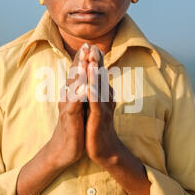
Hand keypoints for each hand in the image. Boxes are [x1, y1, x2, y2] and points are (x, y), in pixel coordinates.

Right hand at [48, 44, 89, 168]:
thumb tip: (89, 82)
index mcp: (72, 95)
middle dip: (80, 60)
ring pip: (73, 87)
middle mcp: (68, 98)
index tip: (89, 44)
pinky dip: (78, 95)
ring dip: (78, 73)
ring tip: (84, 60)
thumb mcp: (80, 109)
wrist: (64, 150)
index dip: (82, 59)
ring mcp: (67, 107)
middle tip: (86, 45)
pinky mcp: (69, 119)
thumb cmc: (74, 128)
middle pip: (74, 76)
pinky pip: (74, 105)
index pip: (77, 74)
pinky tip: (83, 87)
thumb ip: (82, 95)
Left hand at [85, 46, 122, 164]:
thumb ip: (95, 92)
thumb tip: (92, 78)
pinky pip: (96, 105)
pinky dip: (93, 95)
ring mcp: (103, 109)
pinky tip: (89, 87)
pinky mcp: (99, 120)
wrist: (105, 149)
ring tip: (92, 61)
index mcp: (103, 95)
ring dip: (96, 75)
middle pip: (100, 78)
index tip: (89, 45)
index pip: (98, 75)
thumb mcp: (96, 106)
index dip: (94, 60)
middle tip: (92, 46)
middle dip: (95, 62)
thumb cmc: (98, 127)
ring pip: (99, 89)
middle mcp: (105, 99)